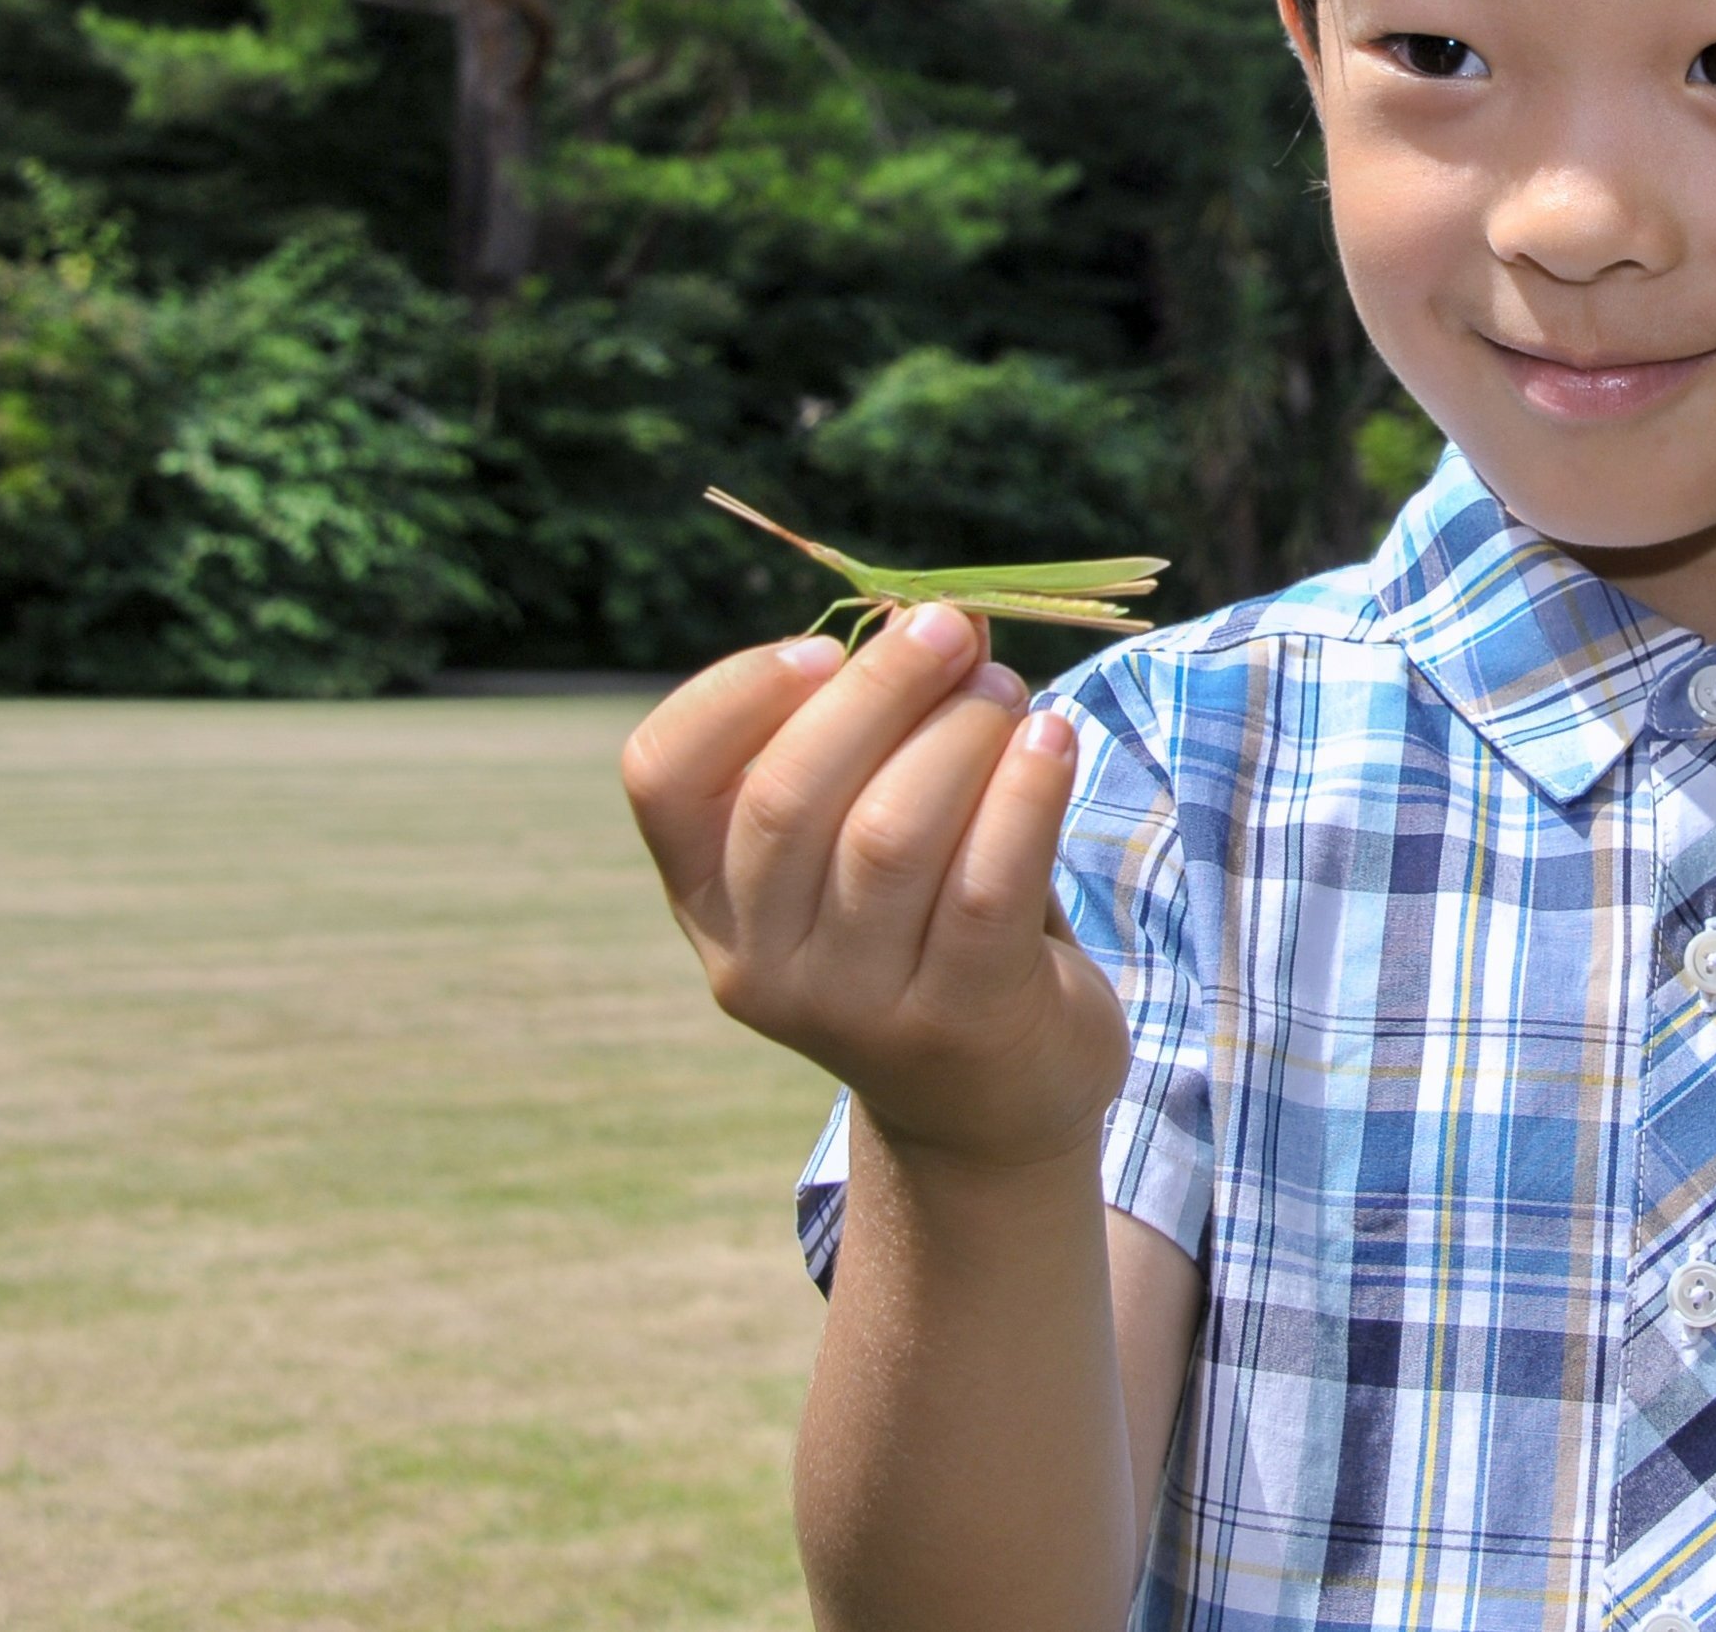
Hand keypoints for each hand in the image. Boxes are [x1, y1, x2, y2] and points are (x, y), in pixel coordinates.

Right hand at [621, 603, 1129, 1171]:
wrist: (990, 1098)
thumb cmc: (926, 924)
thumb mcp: (872, 832)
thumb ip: (885, 736)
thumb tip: (944, 617)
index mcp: (708, 895)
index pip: (661, 777)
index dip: (733, 693)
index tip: (823, 643)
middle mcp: (756, 960)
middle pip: (788, 798)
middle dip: (879, 690)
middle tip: (951, 632)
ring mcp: (849, 1006)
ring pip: (888, 837)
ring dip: (960, 735)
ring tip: (1009, 693)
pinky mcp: (953, 1024)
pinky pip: (983, 888)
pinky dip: (1024, 794)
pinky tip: (1055, 741)